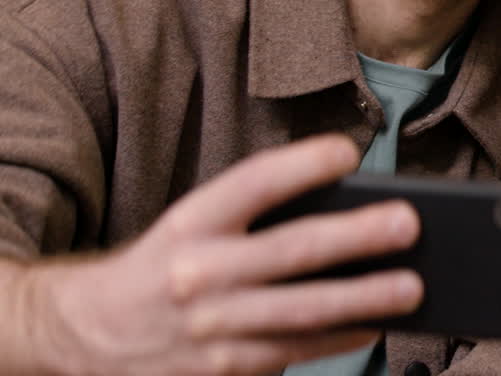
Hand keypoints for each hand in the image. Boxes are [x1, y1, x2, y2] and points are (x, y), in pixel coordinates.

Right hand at [18, 135, 422, 375]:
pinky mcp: (220, 370)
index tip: (348, 152)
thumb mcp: (191, 226)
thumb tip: (342, 207)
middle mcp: (199, 273)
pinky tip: (374, 325)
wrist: (85, 335)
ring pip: (301, 312)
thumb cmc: (163, 266)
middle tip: (407, 223)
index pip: (253, 183)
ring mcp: (211, 328)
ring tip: (411, 287)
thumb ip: (253, 217)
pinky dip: (338, 340)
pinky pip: (292, 352)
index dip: (302, 165)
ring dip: (362, 300)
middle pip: (290, 250)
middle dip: (355, 237)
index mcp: (191, 223)